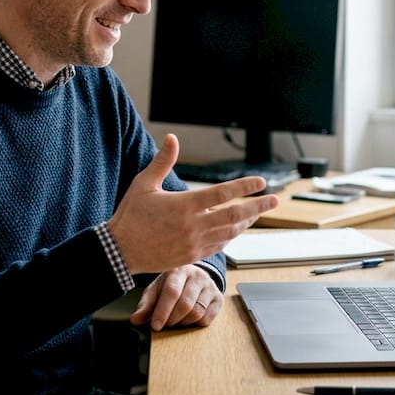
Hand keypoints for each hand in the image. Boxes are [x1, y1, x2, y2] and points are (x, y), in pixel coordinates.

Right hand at [105, 133, 278, 273]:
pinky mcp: (191, 256)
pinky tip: (237, 229)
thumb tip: (173, 138)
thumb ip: (162, 161)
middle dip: (258, 207)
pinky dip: (231, 236)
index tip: (260, 182)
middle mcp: (192, 226)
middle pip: (234, 216)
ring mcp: (194, 244)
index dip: (244, 187)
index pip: (222, 194)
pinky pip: (219, 246)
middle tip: (274, 200)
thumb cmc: (131, 215)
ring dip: (247, 222)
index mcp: (183, 206)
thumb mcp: (144, 184)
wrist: (119, 251)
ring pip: (230, 232)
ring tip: (258, 212)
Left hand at [131, 265, 221, 330]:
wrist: (192, 277)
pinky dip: (195, 324)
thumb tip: (134, 320)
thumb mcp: (156, 291)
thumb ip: (145, 305)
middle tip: (165, 324)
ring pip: (197, 313)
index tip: (155, 326)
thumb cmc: (170, 285)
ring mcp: (210, 286)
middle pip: (185, 304)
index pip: (171, 292)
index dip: (162, 311)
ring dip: (183, 323)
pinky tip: (188, 319)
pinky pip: (207, 318)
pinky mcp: (218, 297)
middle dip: (172, 320)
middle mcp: (197, 275)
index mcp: (178, 270)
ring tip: (175, 321)